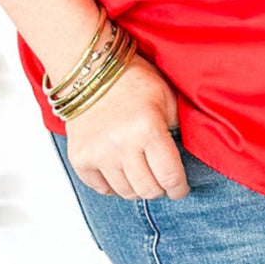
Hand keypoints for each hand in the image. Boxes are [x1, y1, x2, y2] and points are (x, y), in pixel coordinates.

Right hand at [65, 56, 188, 199]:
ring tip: (143, 175)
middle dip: (160, 190)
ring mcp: (98, 154)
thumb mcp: (166, 97)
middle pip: (148, 189)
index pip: (169, 175)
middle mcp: (122, 145)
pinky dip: (114, 187)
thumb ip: (178, 126)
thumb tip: (185, 155)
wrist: (92, 71)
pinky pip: (101, 189)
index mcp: (148, 129)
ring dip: (138, 188)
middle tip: (163, 183)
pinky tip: (121, 174)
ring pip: (126, 192)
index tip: (180, 189)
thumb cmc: (132, 79)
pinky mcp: (80, 158)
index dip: (179, 188)